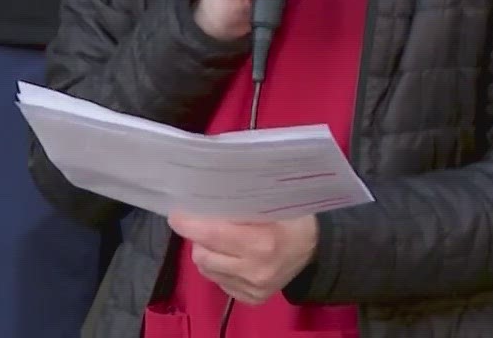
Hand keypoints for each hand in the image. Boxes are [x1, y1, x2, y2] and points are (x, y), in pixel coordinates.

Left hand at [169, 213, 317, 305]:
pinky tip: (233, 255)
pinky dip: (219, 267)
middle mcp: (255, 270)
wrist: (316, 248)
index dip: (189, 223)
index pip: (211, 234)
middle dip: (197, 237)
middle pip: (202, 254)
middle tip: (203, 222)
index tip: (177, 213)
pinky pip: (218, 282)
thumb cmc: (290, 216)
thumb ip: (238, 201)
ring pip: (206, 269)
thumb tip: (201, 193)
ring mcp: (253, 288)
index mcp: (261, 242)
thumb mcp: (270, 201)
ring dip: (206, 252)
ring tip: (219, 239)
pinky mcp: (252, 299)